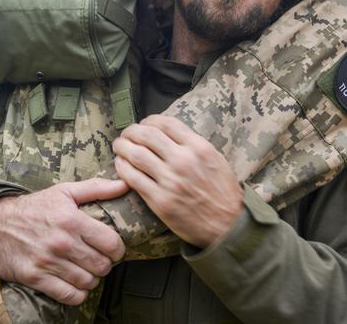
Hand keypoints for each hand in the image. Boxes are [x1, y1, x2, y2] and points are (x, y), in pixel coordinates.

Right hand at [0, 178, 128, 304]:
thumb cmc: (35, 207)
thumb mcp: (65, 191)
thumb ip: (97, 188)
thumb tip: (125, 185)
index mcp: (72, 219)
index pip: (111, 243)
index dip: (118, 249)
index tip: (113, 249)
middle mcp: (61, 242)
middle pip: (101, 265)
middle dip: (105, 265)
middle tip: (99, 260)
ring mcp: (47, 262)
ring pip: (87, 282)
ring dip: (91, 279)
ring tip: (87, 271)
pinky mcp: (34, 277)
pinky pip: (68, 295)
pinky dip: (77, 294)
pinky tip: (75, 285)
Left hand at [113, 115, 243, 248]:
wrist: (227, 225)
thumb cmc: (223, 192)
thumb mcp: (216, 160)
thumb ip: (194, 145)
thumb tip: (170, 134)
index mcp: (199, 147)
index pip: (167, 123)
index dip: (150, 120)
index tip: (144, 124)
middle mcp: (183, 161)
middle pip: (147, 135)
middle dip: (131, 131)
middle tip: (126, 134)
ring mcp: (170, 181)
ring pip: (136, 155)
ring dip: (122, 147)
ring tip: (119, 146)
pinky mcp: (159, 201)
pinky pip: (133, 178)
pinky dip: (122, 168)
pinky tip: (120, 164)